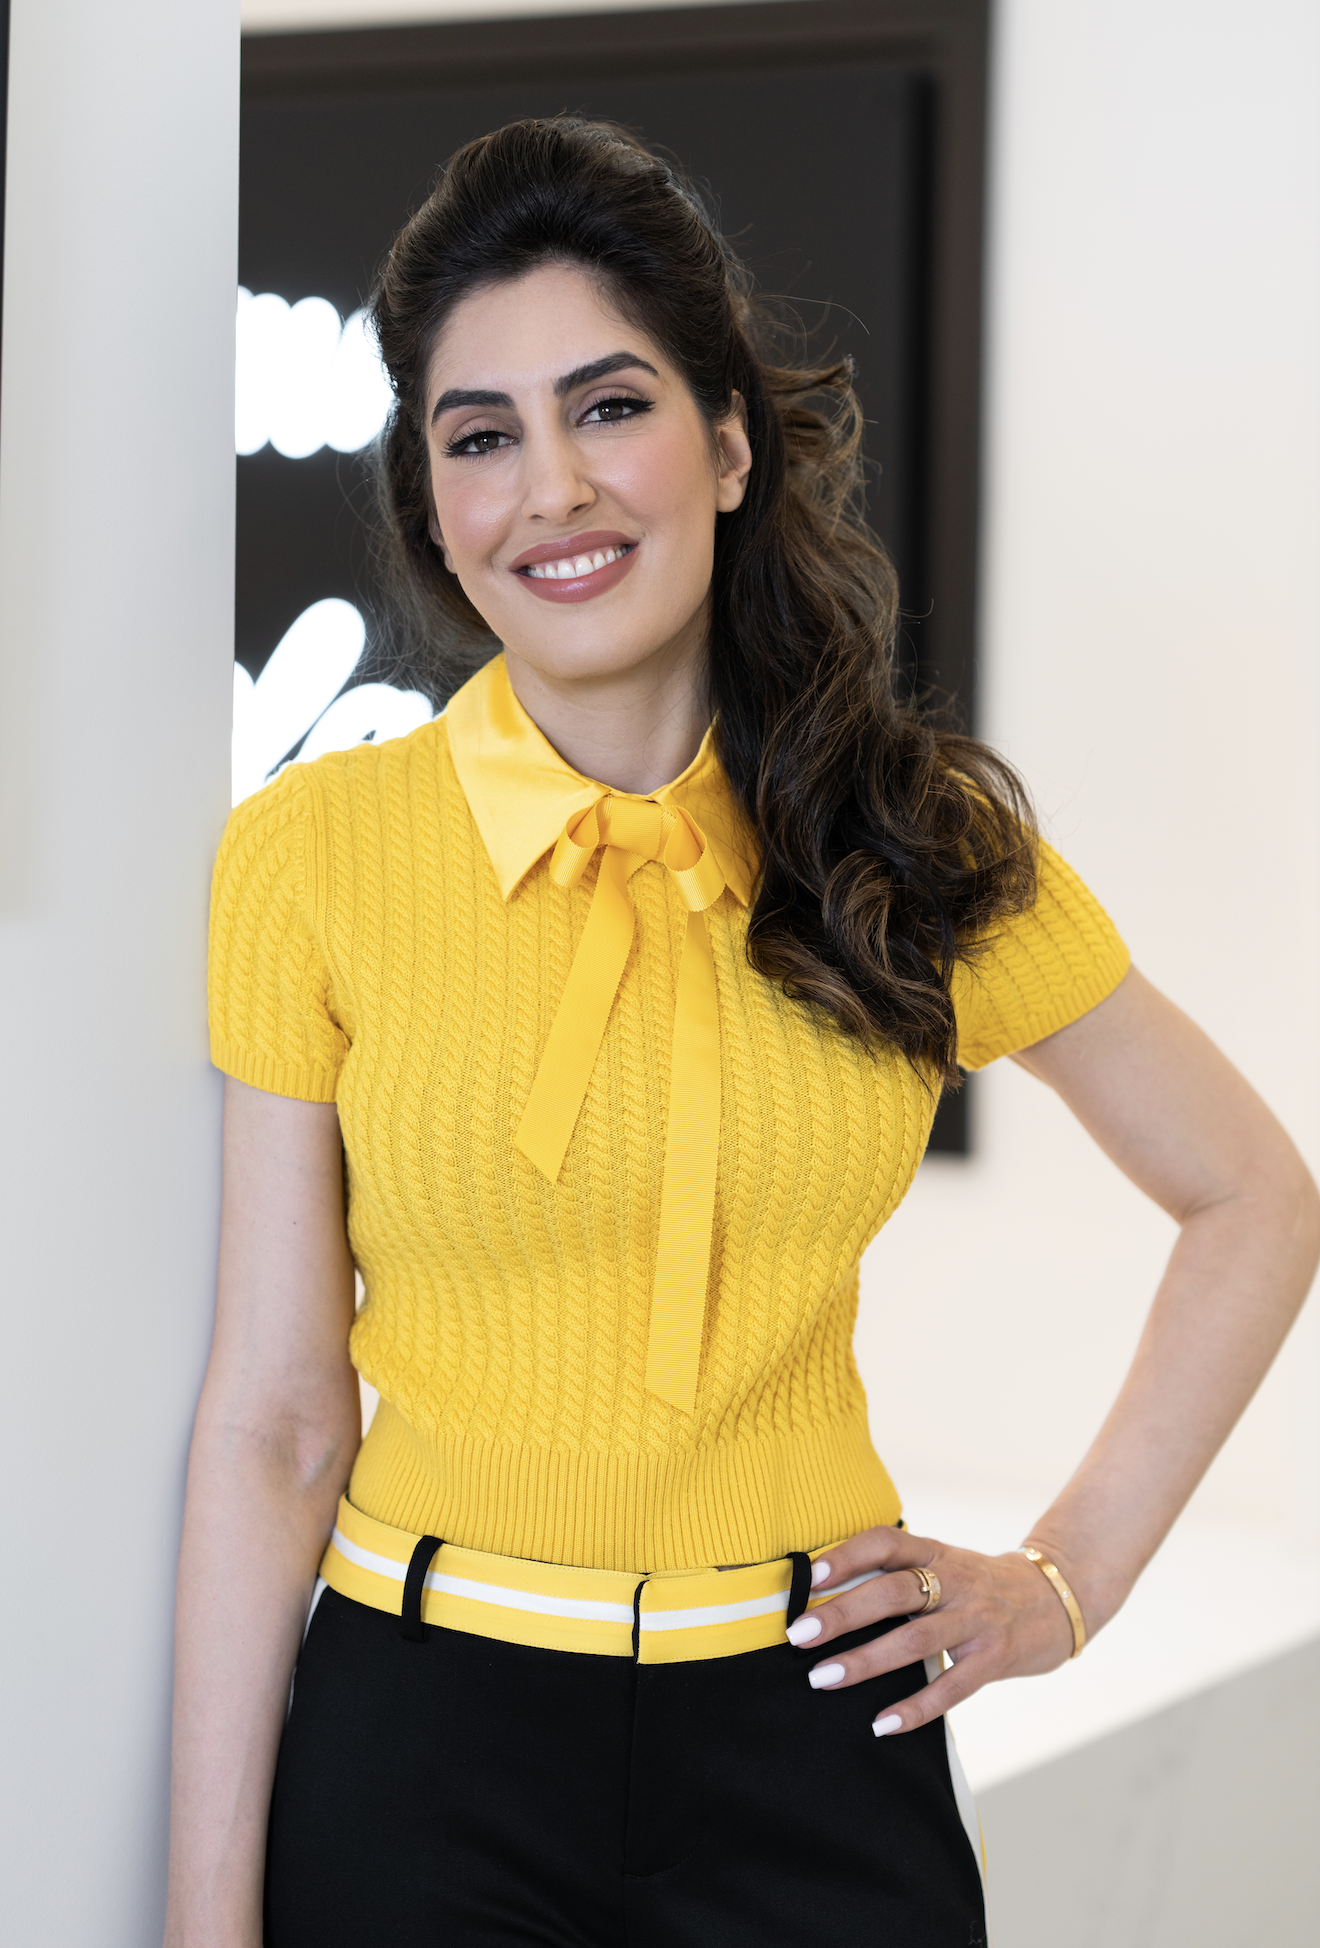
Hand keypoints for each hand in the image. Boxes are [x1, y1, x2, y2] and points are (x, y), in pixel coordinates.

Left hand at [785, 1525, 1079, 1735]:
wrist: (1056, 1599)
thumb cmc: (979, 1586)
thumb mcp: (944, 1566)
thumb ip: (900, 1576)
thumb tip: (828, 1596)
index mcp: (936, 1553)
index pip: (887, 1543)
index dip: (848, 1555)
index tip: (810, 1575)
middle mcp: (956, 1581)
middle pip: (894, 1592)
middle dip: (843, 1614)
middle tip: (799, 1635)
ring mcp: (977, 1620)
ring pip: (916, 1640)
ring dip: (866, 1661)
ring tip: (823, 1679)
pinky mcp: (995, 1658)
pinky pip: (951, 1688)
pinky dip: (915, 1708)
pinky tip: (881, 1724)